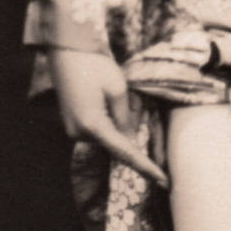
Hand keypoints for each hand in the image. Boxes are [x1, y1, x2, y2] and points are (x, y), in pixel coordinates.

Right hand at [49, 48, 168, 188]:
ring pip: (106, 139)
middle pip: (114, 147)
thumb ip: (126, 120)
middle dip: (132, 143)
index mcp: (92, 126)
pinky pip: (96, 132)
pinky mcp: (71, 123)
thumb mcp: (118, 91)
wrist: (68, 50)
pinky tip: (109, 106)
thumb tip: (130, 141)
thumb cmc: (95, 66)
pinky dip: (109, 126)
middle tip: (144, 130)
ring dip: (119, 130)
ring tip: (115, 102)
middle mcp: (78, 133)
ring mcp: (72, 129)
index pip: (125, 152)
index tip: (163, 181)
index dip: (146, 167)